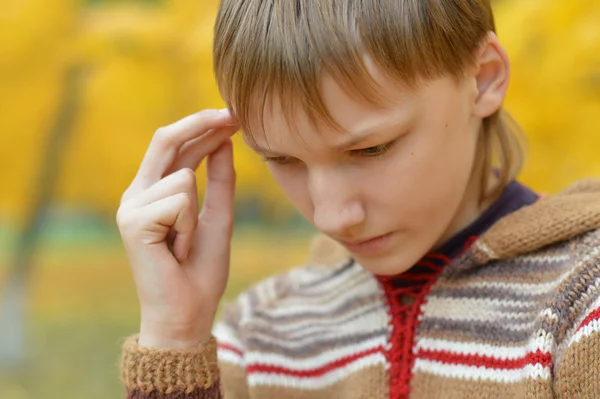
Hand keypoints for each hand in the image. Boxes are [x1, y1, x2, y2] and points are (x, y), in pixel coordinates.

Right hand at [116, 109, 237, 348]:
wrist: (187, 312)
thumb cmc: (200, 270)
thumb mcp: (218, 217)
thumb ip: (219, 181)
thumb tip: (224, 142)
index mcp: (153, 192)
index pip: (175, 147)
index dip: (202, 128)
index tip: (231, 116)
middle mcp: (137, 195)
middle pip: (167, 141)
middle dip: (201, 125)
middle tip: (233, 115)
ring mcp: (130, 207)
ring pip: (183, 177)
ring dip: (197, 215)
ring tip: (185, 244)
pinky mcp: (132, 222)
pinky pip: (181, 201)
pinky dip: (190, 228)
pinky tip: (177, 250)